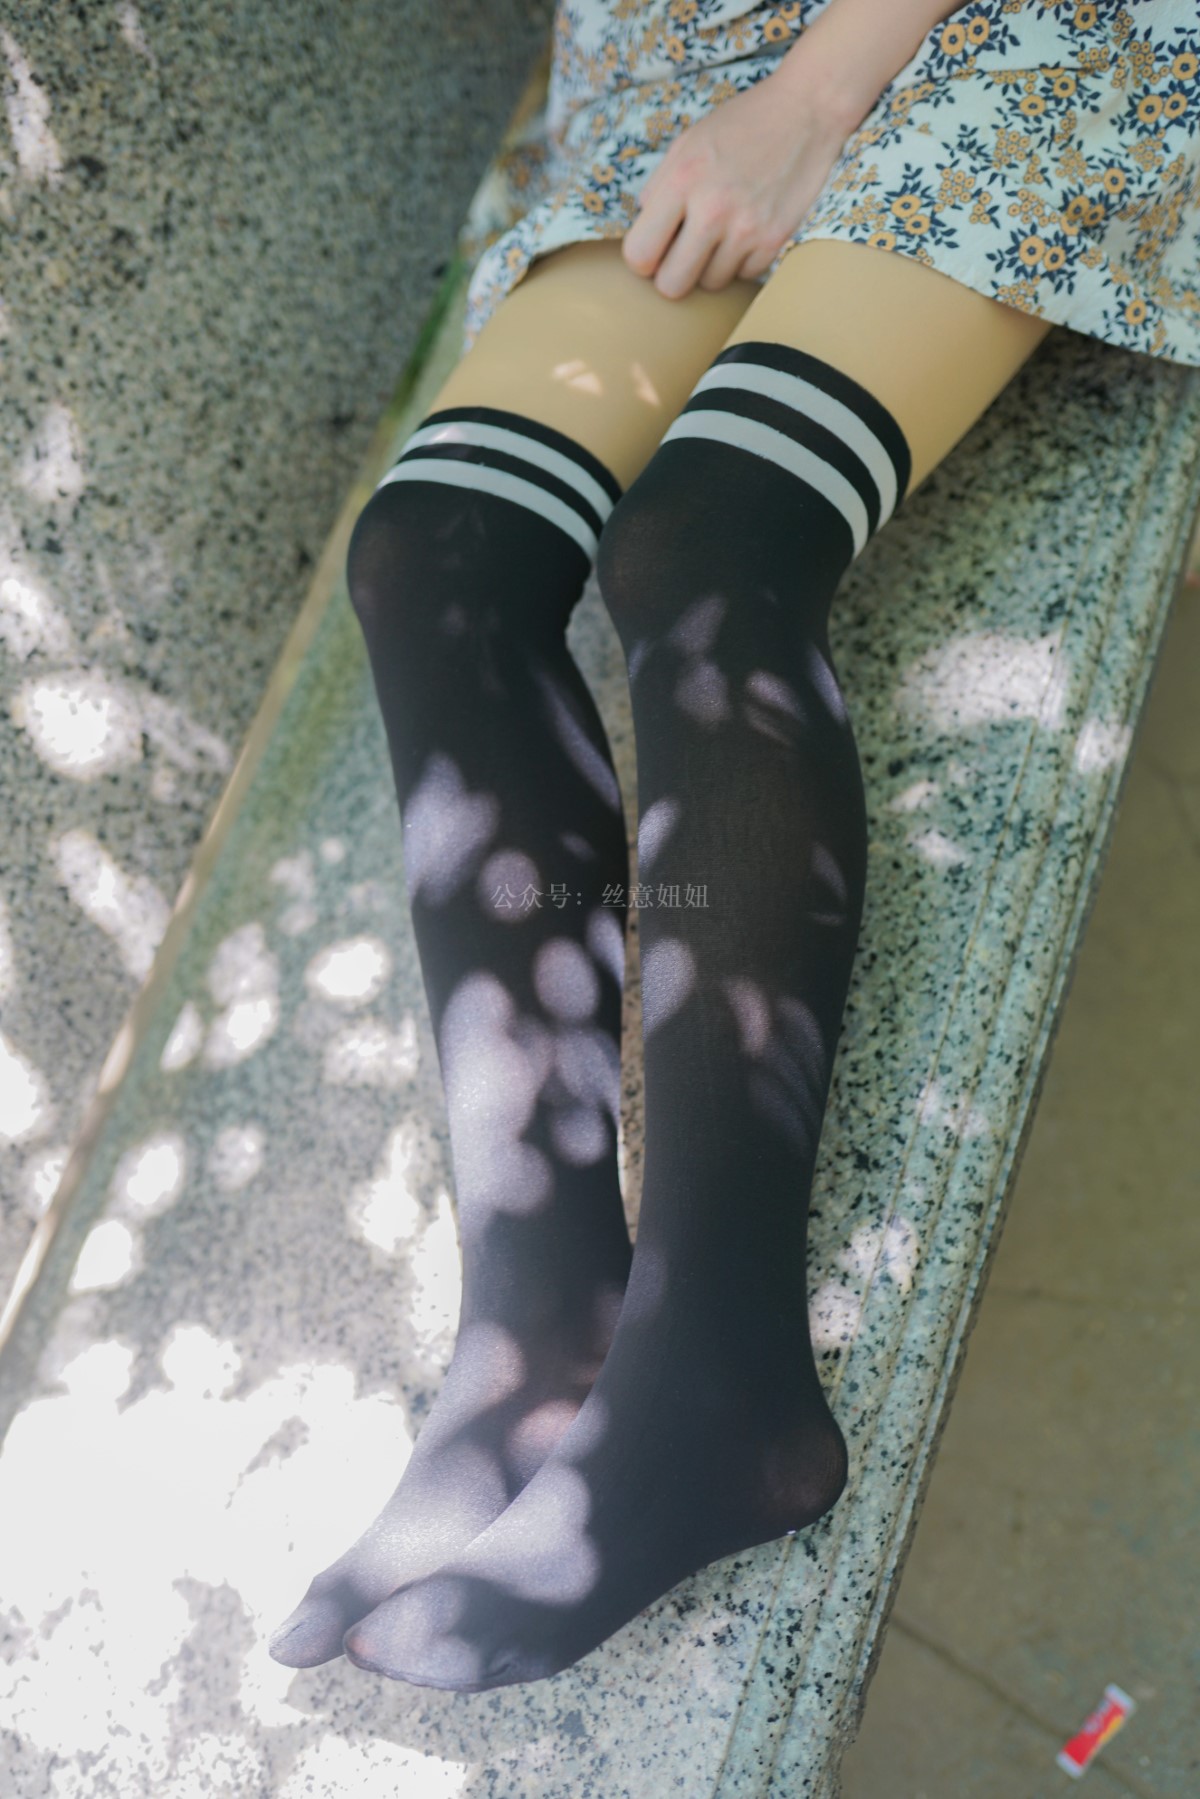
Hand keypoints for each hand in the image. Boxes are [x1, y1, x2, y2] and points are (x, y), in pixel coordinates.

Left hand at [622, 71, 856, 299]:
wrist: (806, 110)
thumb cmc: (741, 126)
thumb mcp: (687, 143)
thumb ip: (659, 190)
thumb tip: (644, 236)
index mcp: (682, 180)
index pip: (639, 254)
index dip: (644, 259)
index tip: (655, 251)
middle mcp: (713, 209)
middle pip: (672, 286)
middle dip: (673, 275)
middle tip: (684, 255)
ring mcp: (746, 228)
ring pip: (711, 284)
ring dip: (711, 266)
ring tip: (722, 232)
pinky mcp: (775, 239)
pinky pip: (744, 276)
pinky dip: (742, 261)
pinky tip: (747, 230)